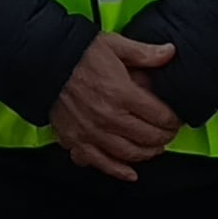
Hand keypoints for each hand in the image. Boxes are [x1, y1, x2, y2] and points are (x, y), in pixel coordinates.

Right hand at [47, 32, 179, 181]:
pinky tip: (129, 172)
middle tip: (167, 133)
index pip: (160, 116)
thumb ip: (145, 53)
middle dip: (164, 137)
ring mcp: (92, 132)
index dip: (173, 120)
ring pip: (129, 154)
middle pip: (149, 138)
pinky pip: (100, 163)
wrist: (43, 62)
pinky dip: (117, 170)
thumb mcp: (115, 46)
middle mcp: (108, 117)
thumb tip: (169, 52)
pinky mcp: (76, 140)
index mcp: (121, 93)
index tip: (174, 119)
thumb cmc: (76, 54)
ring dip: (147, 154)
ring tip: (153, 148)